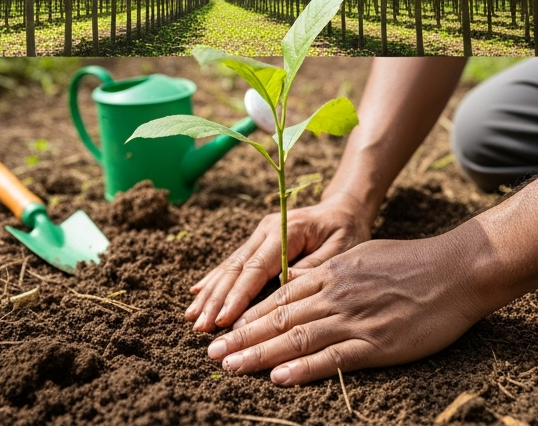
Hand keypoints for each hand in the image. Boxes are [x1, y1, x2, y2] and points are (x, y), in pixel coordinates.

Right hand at [186, 193, 371, 331]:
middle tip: (201, 326)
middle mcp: (265, 231)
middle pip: (236, 268)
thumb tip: (286, 287)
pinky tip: (198, 292)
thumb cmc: (345, 231)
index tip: (223, 319)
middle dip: (216, 299)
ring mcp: (258, 235)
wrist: (341, 210)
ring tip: (193, 316)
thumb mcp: (340, 250)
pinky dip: (215, 280)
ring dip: (211, 292)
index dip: (238, 295)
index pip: (257, 268)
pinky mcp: (257, 243)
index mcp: (285, 231)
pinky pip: (233, 263)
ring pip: (230, 266)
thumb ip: (313, 268)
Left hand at [206, 232, 484, 383]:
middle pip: (277, 318)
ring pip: (296, 337)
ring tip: (231, 366)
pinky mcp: (377, 342)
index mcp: (328, 274)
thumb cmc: (408, 263)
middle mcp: (333, 294)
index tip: (222, 327)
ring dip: (259, 353)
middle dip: (242, 336)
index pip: (278, 297)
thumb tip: (296, 284)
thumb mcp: (358, 259)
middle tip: (211, 352)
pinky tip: (281, 377)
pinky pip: (334, 357)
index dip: (246, 314)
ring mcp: (353, 319)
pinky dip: (304, 368)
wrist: (453, 270)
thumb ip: (326, 273)